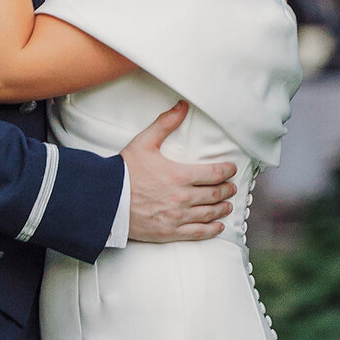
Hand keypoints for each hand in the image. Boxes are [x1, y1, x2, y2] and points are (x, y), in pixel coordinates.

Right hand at [121, 101, 237, 242]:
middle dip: (226, 189)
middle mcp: (182, 198)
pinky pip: (197, 233)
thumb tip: (182, 107)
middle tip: (232, 187)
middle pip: (214, 194)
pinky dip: (211, 230)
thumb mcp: (145, 141)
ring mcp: (177, 217)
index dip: (226, 171)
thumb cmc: (125, 170)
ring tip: (227, 205)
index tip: (231, 169)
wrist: (107, 199)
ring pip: (209, 214)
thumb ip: (166, 123)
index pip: (213, 174)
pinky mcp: (169, 232)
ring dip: (222, 209)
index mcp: (179, 175)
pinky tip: (218, 226)